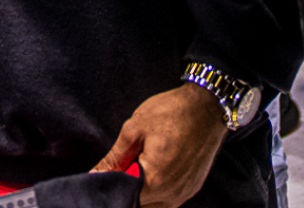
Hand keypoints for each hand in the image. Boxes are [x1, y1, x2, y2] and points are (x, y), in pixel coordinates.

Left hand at [94, 84, 226, 207]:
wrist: (208, 105)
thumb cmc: (172, 112)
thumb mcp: (136, 128)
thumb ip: (114, 158)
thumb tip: (94, 175)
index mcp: (156, 180)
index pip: (124, 198)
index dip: (112, 186)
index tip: (109, 171)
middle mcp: (172, 194)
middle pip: (139, 204)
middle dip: (127, 189)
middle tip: (124, 164)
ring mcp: (185, 192)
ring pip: (154, 204)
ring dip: (143, 191)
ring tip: (140, 163)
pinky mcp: (193, 187)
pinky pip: (168, 199)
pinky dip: (158, 189)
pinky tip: (156, 167)